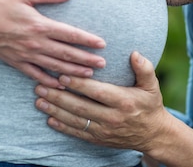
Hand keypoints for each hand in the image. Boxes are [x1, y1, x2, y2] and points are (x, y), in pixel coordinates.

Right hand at [0, 0, 105, 88]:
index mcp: (39, 25)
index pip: (70, 34)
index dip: (87, 40)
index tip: (102, 44)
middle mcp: (35, 43)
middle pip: (66, 54)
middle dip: (86, 60)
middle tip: (103, 64)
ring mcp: (26, 55)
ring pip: (55, 66)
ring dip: (73, 72)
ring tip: (89, 75)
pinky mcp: (16, 62)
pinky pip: (36, 74)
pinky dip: (49, 81)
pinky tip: (60, 85)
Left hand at [34, 51, 169, 152]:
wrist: (153, 135)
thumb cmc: (150, 105)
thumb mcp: (152, 86)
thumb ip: (144, 69)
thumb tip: (134, 53)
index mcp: (124, 101)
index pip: (97, 91)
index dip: (78, 83)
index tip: (61, 75)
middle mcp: (112, 117)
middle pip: (81, 106)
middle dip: (59, 97)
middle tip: (40, 86)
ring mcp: (104, 130)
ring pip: (76, 120)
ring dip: (55, 111)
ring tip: (39, 101)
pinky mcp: (99, 139)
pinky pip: (78, 133)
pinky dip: (62, 127)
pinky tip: (49, 119)